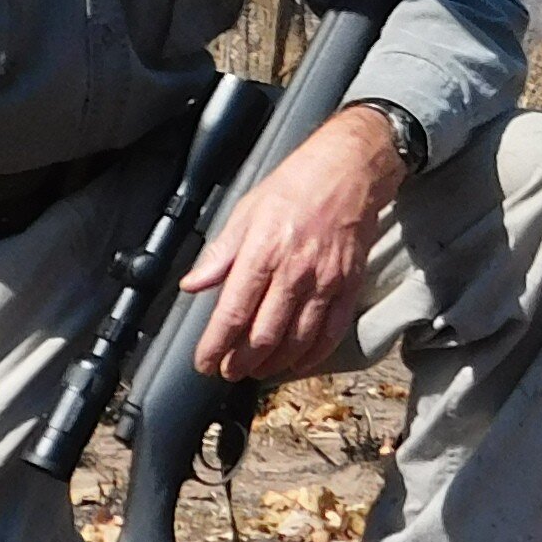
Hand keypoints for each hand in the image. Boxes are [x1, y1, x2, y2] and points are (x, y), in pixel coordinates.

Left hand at [182, 109, 403, 381]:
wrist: (349, 170)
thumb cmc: (295, 186)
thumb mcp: (246, 210)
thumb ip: (219, 253)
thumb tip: (192, 284)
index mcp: (262, 252)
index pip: (233, 312)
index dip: (215, 345)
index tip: (205, 362)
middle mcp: (294, 272)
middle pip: (264, 335)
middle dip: (241, 362)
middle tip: (228, 371)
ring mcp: (325, 282)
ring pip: (297, 341)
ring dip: (273, 363)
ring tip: (257, 370)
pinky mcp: (349, 286)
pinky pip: (331, 333)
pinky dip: (312, 356)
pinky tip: (297, 363)